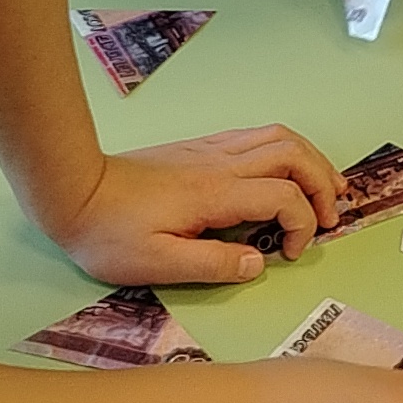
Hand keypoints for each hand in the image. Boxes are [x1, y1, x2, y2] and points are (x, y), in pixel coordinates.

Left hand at [37, 125, 342, 286]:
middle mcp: (221, 164)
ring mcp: (211, 150)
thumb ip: (213, 265)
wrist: (73, 191)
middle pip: (294, 154)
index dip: (302, 225)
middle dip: (323, 183)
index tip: (286, 254)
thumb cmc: (110, 234)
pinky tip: (284, 173)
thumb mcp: (158, 264)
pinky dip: (286, 151)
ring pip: (279, 137)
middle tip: (329, 217)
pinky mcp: (199, 147)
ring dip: (311, 160)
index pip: (285, 196)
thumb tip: (257, 263)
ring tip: (324, 189)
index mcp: (216, 194)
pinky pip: (257, 137)